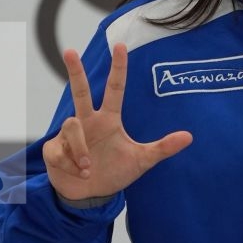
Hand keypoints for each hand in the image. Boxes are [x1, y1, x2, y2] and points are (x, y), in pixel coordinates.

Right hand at [42, 42, 192, 201]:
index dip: (118, 68)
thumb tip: (189, 136)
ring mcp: (69, 134)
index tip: (121, 46)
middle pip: (80, 91)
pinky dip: (71, 165)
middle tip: (71, 52)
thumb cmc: (114, 172)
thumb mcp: (141, 161)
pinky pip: (61, 151)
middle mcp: (88, 122)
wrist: (90, 196)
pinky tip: (78, 173)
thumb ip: (163, 148)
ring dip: (81, 150)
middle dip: (76, 71)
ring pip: (72, 127)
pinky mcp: (53, 148)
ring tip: (88, 168)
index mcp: (109, 120)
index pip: (115, 89)